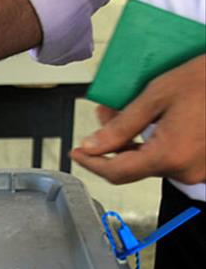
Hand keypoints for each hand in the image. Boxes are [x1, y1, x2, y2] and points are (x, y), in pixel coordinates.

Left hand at [71, 55, 205, 184]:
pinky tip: (148, 121)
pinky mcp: (205, 163)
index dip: (91, 164)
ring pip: (151, 161)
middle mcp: (185, 170)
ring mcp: (198, 170)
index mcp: (169, 156)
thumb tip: (92, 147)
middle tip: (103, 115)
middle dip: (112, 143)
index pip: (116, 172)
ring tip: (122, 111)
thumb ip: (121, 127)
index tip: (76, 154)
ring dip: (132, 140)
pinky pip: (170, 157)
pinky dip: (153, 142)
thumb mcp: (158, 95)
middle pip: (133, 165)